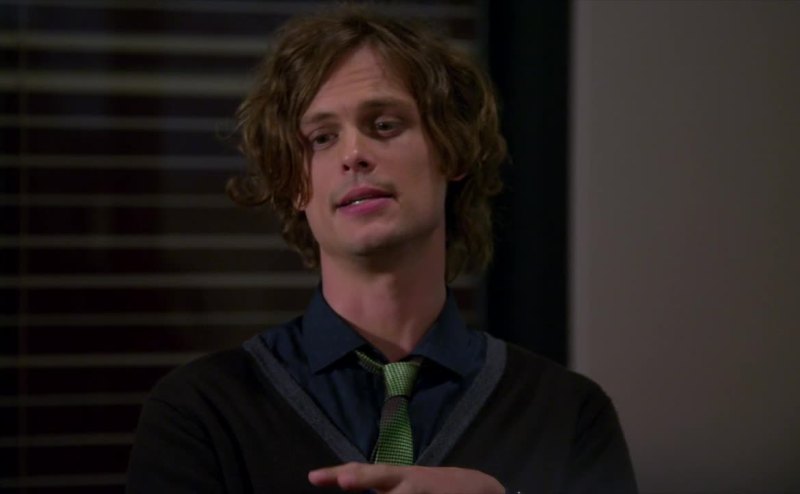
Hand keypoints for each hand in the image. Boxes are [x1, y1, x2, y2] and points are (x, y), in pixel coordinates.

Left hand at [308, 462, 503, 492]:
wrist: (479, 488)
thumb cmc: (432, 488)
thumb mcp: (403, 484)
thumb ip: (376, 483)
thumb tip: (341, 478)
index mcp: (396, 476)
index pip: (362, 472)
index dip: (337, 473)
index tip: (313, 477)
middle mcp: (407, 480)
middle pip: (382, 475)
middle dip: (361, 477)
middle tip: (343, 480)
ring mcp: (422, 489)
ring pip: (401, 493)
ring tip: (354, 481)